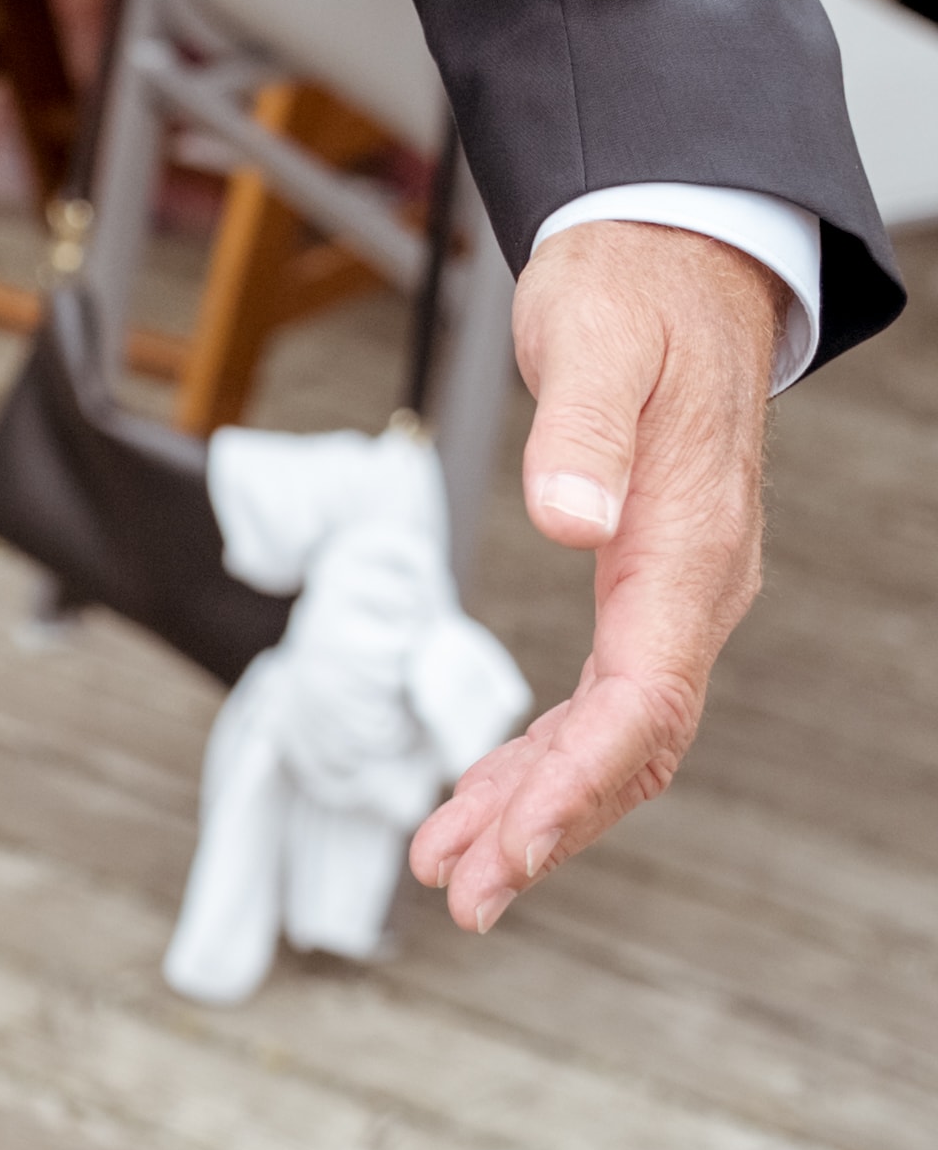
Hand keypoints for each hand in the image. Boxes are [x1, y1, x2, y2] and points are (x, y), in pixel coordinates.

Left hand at [408, 218, 779, 928]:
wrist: (674, 258)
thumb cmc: (633, 294)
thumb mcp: (598, 342)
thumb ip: (584, 434)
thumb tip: (568, 518)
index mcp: (687, 549)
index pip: (641, 701)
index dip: (575, 783)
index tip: (512, 845)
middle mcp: (692, 588)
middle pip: (630, 746)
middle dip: (549, 826)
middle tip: (466, 892)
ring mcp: (672, 593)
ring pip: (613, 737)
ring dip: (537, 804)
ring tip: (457, 868)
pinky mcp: (642, 583)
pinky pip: (599, 699)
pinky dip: (543, 752)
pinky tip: (491, 791)